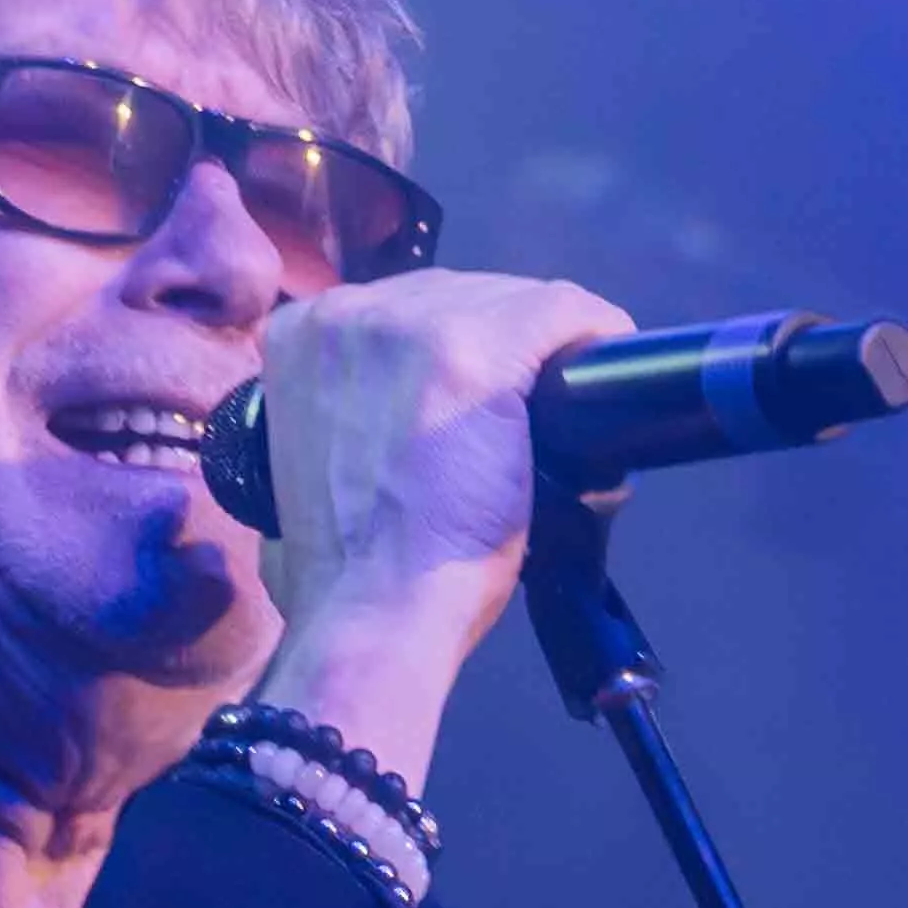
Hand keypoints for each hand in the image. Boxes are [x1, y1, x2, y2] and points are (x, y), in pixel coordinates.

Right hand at [238, 267, 633, 773]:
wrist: (373, 612)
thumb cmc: (343, 576)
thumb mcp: (308, 472)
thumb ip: (335, 427)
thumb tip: (375, 442)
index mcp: (299, 338)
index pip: (404, 310)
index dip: (457, 341)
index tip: (491, 386)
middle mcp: (347, 315)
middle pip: (459, 295)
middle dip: (504, 341)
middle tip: (535, 406)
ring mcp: (409, 327)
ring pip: (512, 301)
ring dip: (546, 343)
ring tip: (571, 396)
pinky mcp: (475, 354)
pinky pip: (559, 313)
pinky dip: (591, 331)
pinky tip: (608, 361)